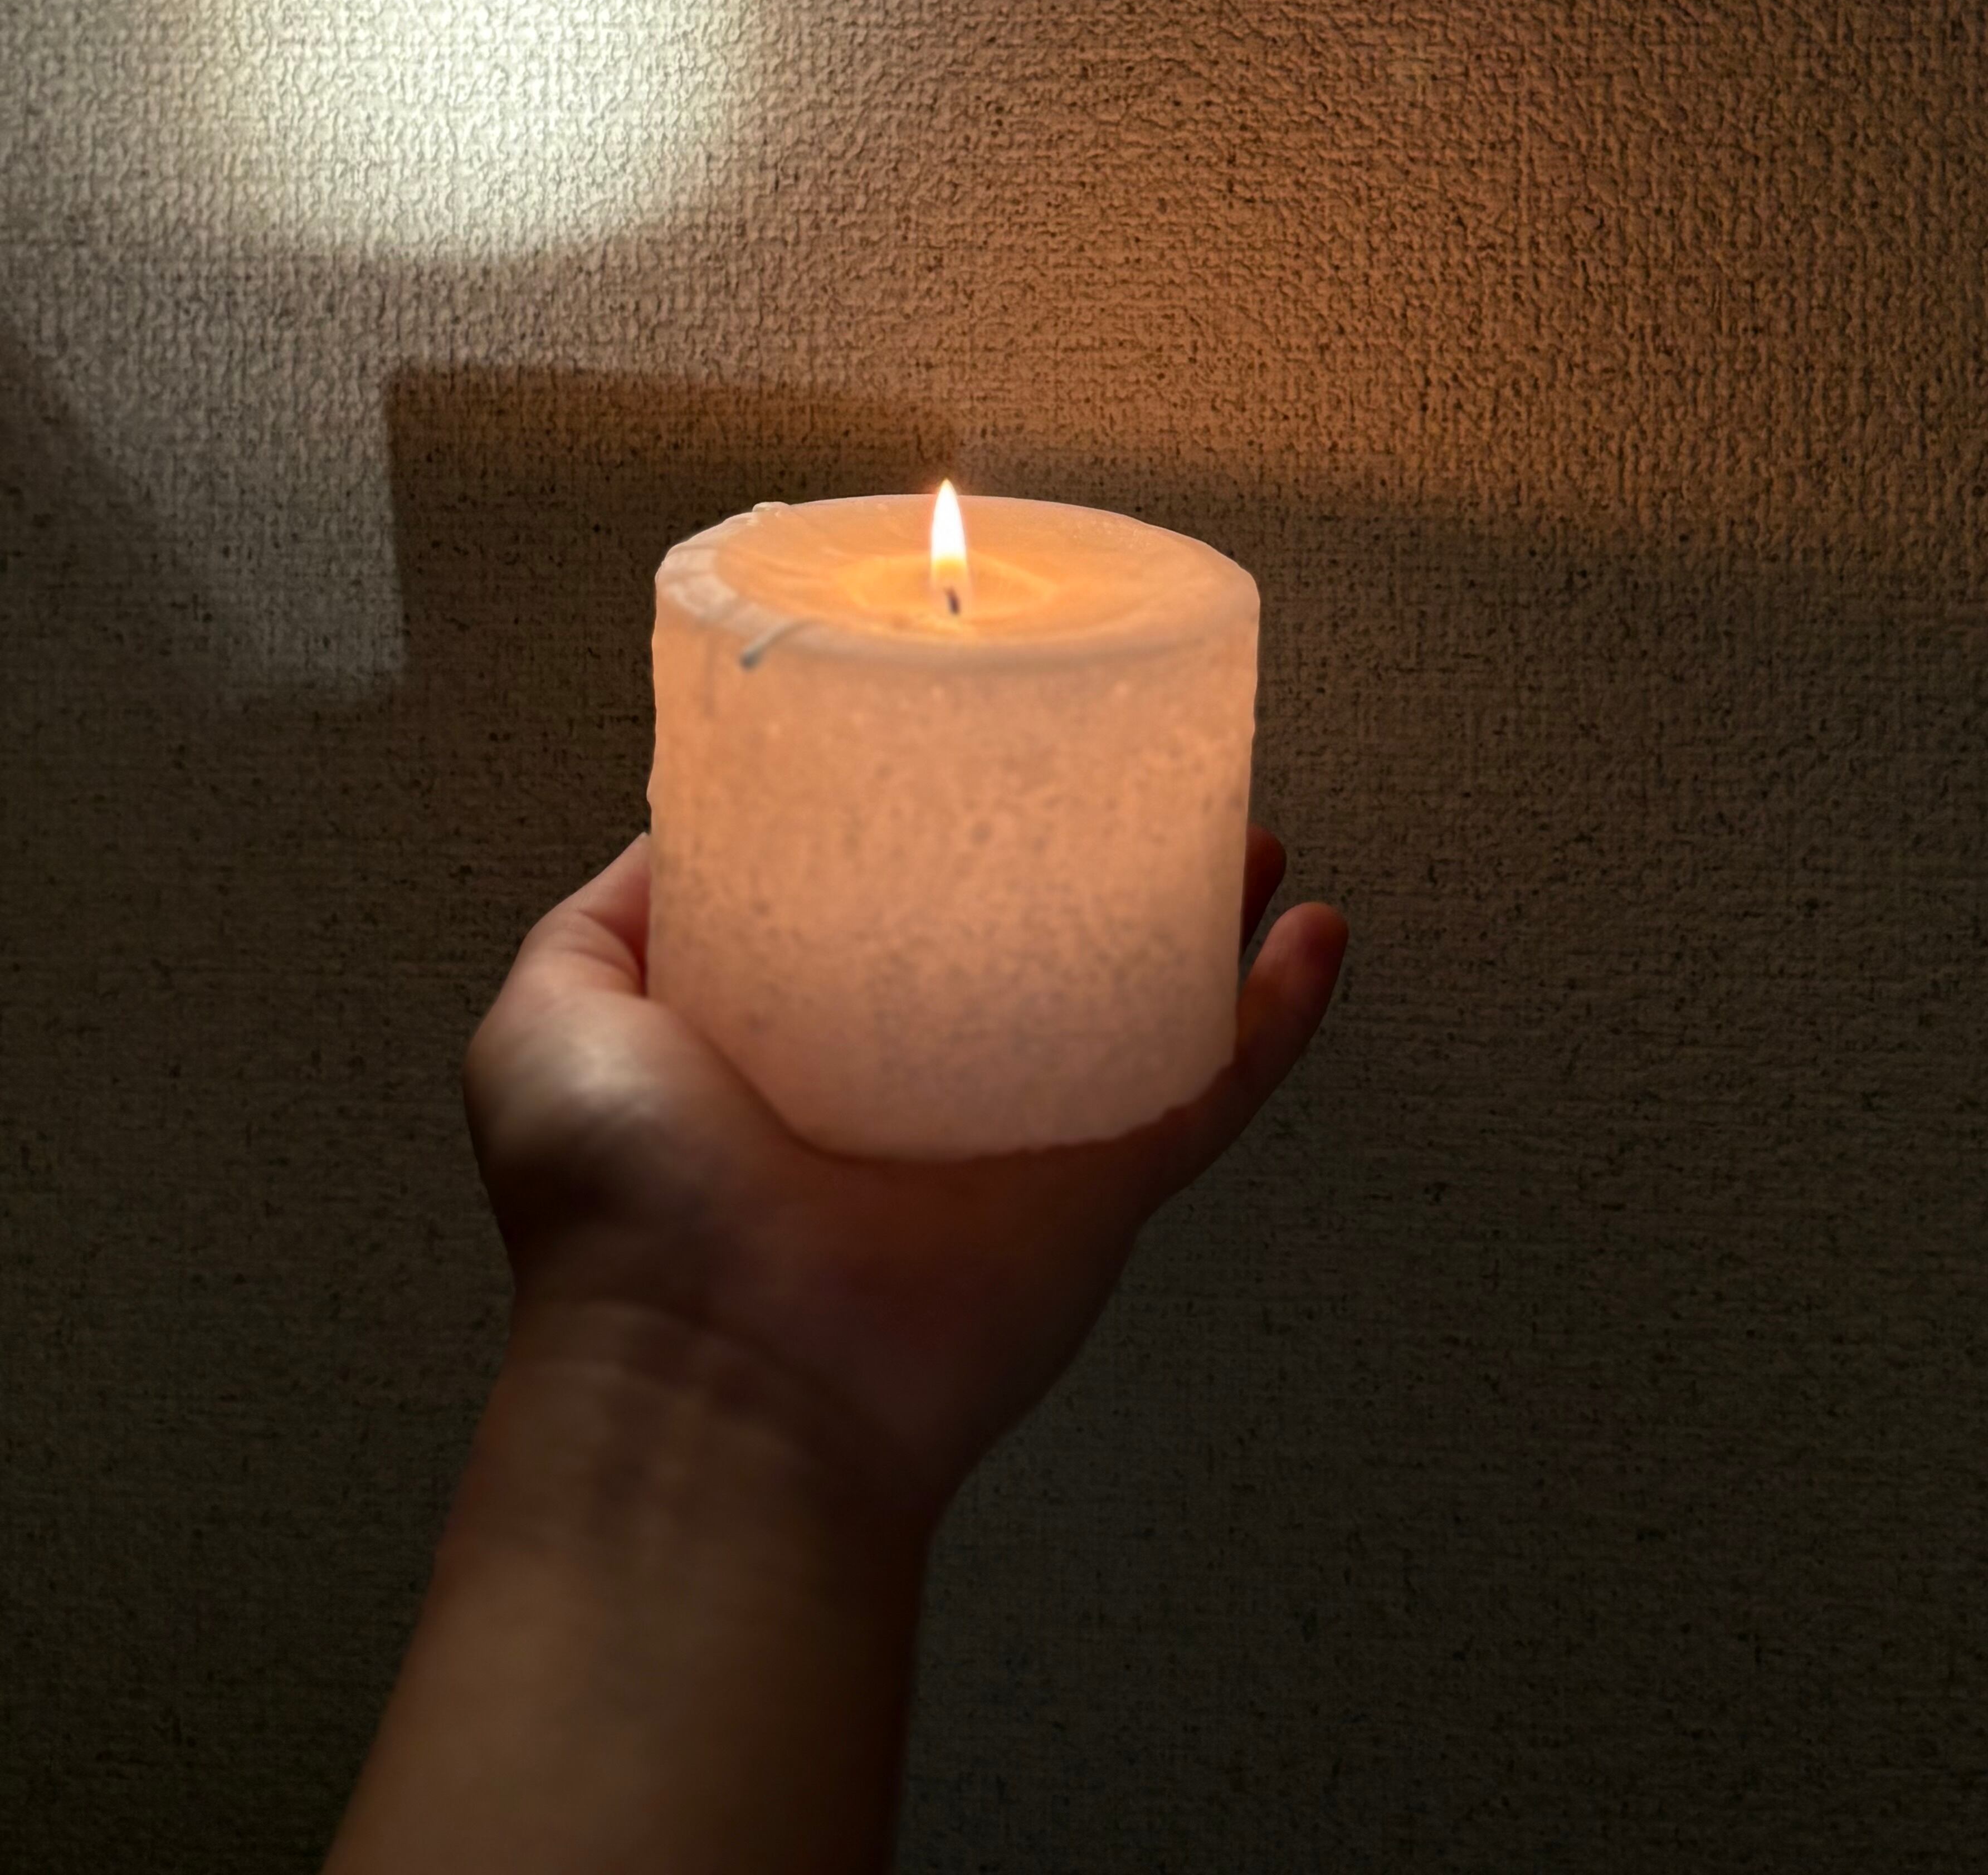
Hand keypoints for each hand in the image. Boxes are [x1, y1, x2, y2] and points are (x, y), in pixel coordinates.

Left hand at [461, 828, 1347, 1527]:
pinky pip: (1212, 1090)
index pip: (886, 906)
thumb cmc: (622, 1218)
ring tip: (1246, 833)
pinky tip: (1311, 938)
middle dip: (1093, 857)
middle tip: (1138, 770)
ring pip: (1141, 1007)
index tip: (981, 730)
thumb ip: (599, 926)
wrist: (716, 1382)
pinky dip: (1276, 1016)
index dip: (936, 814)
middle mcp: (916, 1083)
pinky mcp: (1096, 1191)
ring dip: (1205, 921)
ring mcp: (1015, 1138)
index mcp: (797, 1041)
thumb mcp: (550, 1021)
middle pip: (1032, 943)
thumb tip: (673, 834)